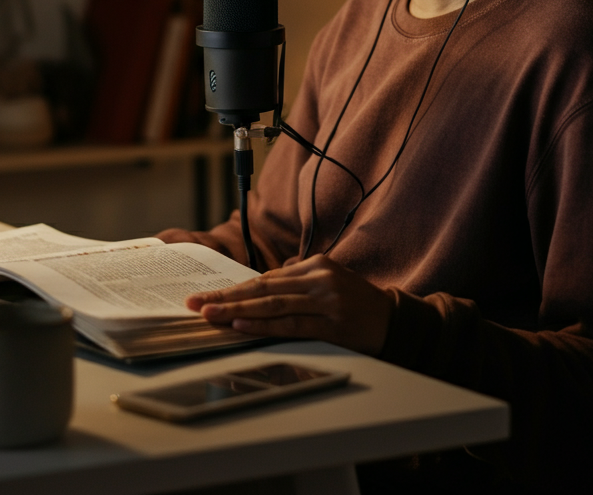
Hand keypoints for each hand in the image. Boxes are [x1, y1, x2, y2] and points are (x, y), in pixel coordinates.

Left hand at [186, 255, 393, 355]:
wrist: (395, 319)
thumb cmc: (357, 302)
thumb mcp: (328, 280)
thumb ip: (297, 278)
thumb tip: (266, 281)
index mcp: (314, 265)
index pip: (265, 278)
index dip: (234, 288)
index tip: (207, 296)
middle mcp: (318, 278)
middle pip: (262, 289)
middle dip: (226, 298)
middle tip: (196, 304)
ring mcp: (325, 300)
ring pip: (272, 305)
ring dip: (237, 311)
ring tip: (211, 315)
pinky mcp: (332, 324)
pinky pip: (291, 324)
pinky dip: (264, 325)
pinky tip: (243, 326)